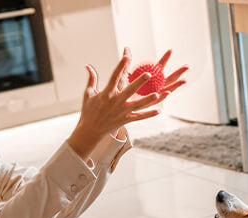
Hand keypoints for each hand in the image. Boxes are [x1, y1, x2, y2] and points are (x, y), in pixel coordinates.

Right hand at [67, 48, 187, 158]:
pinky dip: (149, 114)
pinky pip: (139, 117)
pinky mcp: (126, 120)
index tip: (126, 57)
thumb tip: (88, 65)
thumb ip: (91, 79)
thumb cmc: (89, 111)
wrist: (91, 131)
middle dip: (139, 82)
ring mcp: (122, 112)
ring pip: (138, 105)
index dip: (120, 66)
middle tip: (149, 74)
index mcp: (106, 93)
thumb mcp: (88, 94)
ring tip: (159, 93)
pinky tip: (159, 111)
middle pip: (130, 90)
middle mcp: (116, 102)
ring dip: (149, 99)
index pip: (114, 77)